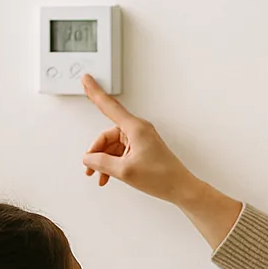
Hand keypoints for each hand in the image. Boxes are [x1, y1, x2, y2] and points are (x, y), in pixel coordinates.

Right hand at [80, 75, 198, 202]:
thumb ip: (101, 162)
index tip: (87, 80)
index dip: (95, 92)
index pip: (109, 106)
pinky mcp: (142, 149)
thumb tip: (89, 158)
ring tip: (100, 176)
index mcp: (136, 128)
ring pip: (112, 146)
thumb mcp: (124, 171)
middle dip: (96, 152)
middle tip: (90, 168)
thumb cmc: (162, 177)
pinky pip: (120, 152)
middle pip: (107, 135)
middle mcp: (138, 130)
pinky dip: (112, 163)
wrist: (180, 188)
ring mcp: (140, 139)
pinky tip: (108, 175)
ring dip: (103, 161)